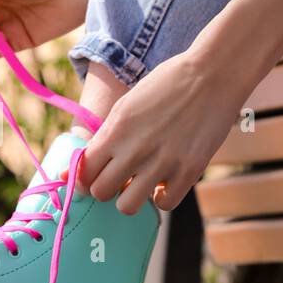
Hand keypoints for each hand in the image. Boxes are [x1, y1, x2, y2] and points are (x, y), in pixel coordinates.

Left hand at [79, 49, 245, 214]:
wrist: (212, 75)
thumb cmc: (166, 86)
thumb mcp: (126, 106)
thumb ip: (103, 138)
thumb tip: (70, 170)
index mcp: (115, 130)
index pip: (83, 171)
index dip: (84, 178)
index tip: (93, 177)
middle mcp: (134, 149)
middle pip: (100, 192)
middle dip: (106, 187)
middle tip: (119, 178)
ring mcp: (162, 163)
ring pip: (127, 206)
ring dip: (130, 198)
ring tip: (141, 183)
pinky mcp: (189, 171)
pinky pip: (164, 205)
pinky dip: (162, 197)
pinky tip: (165, 182)